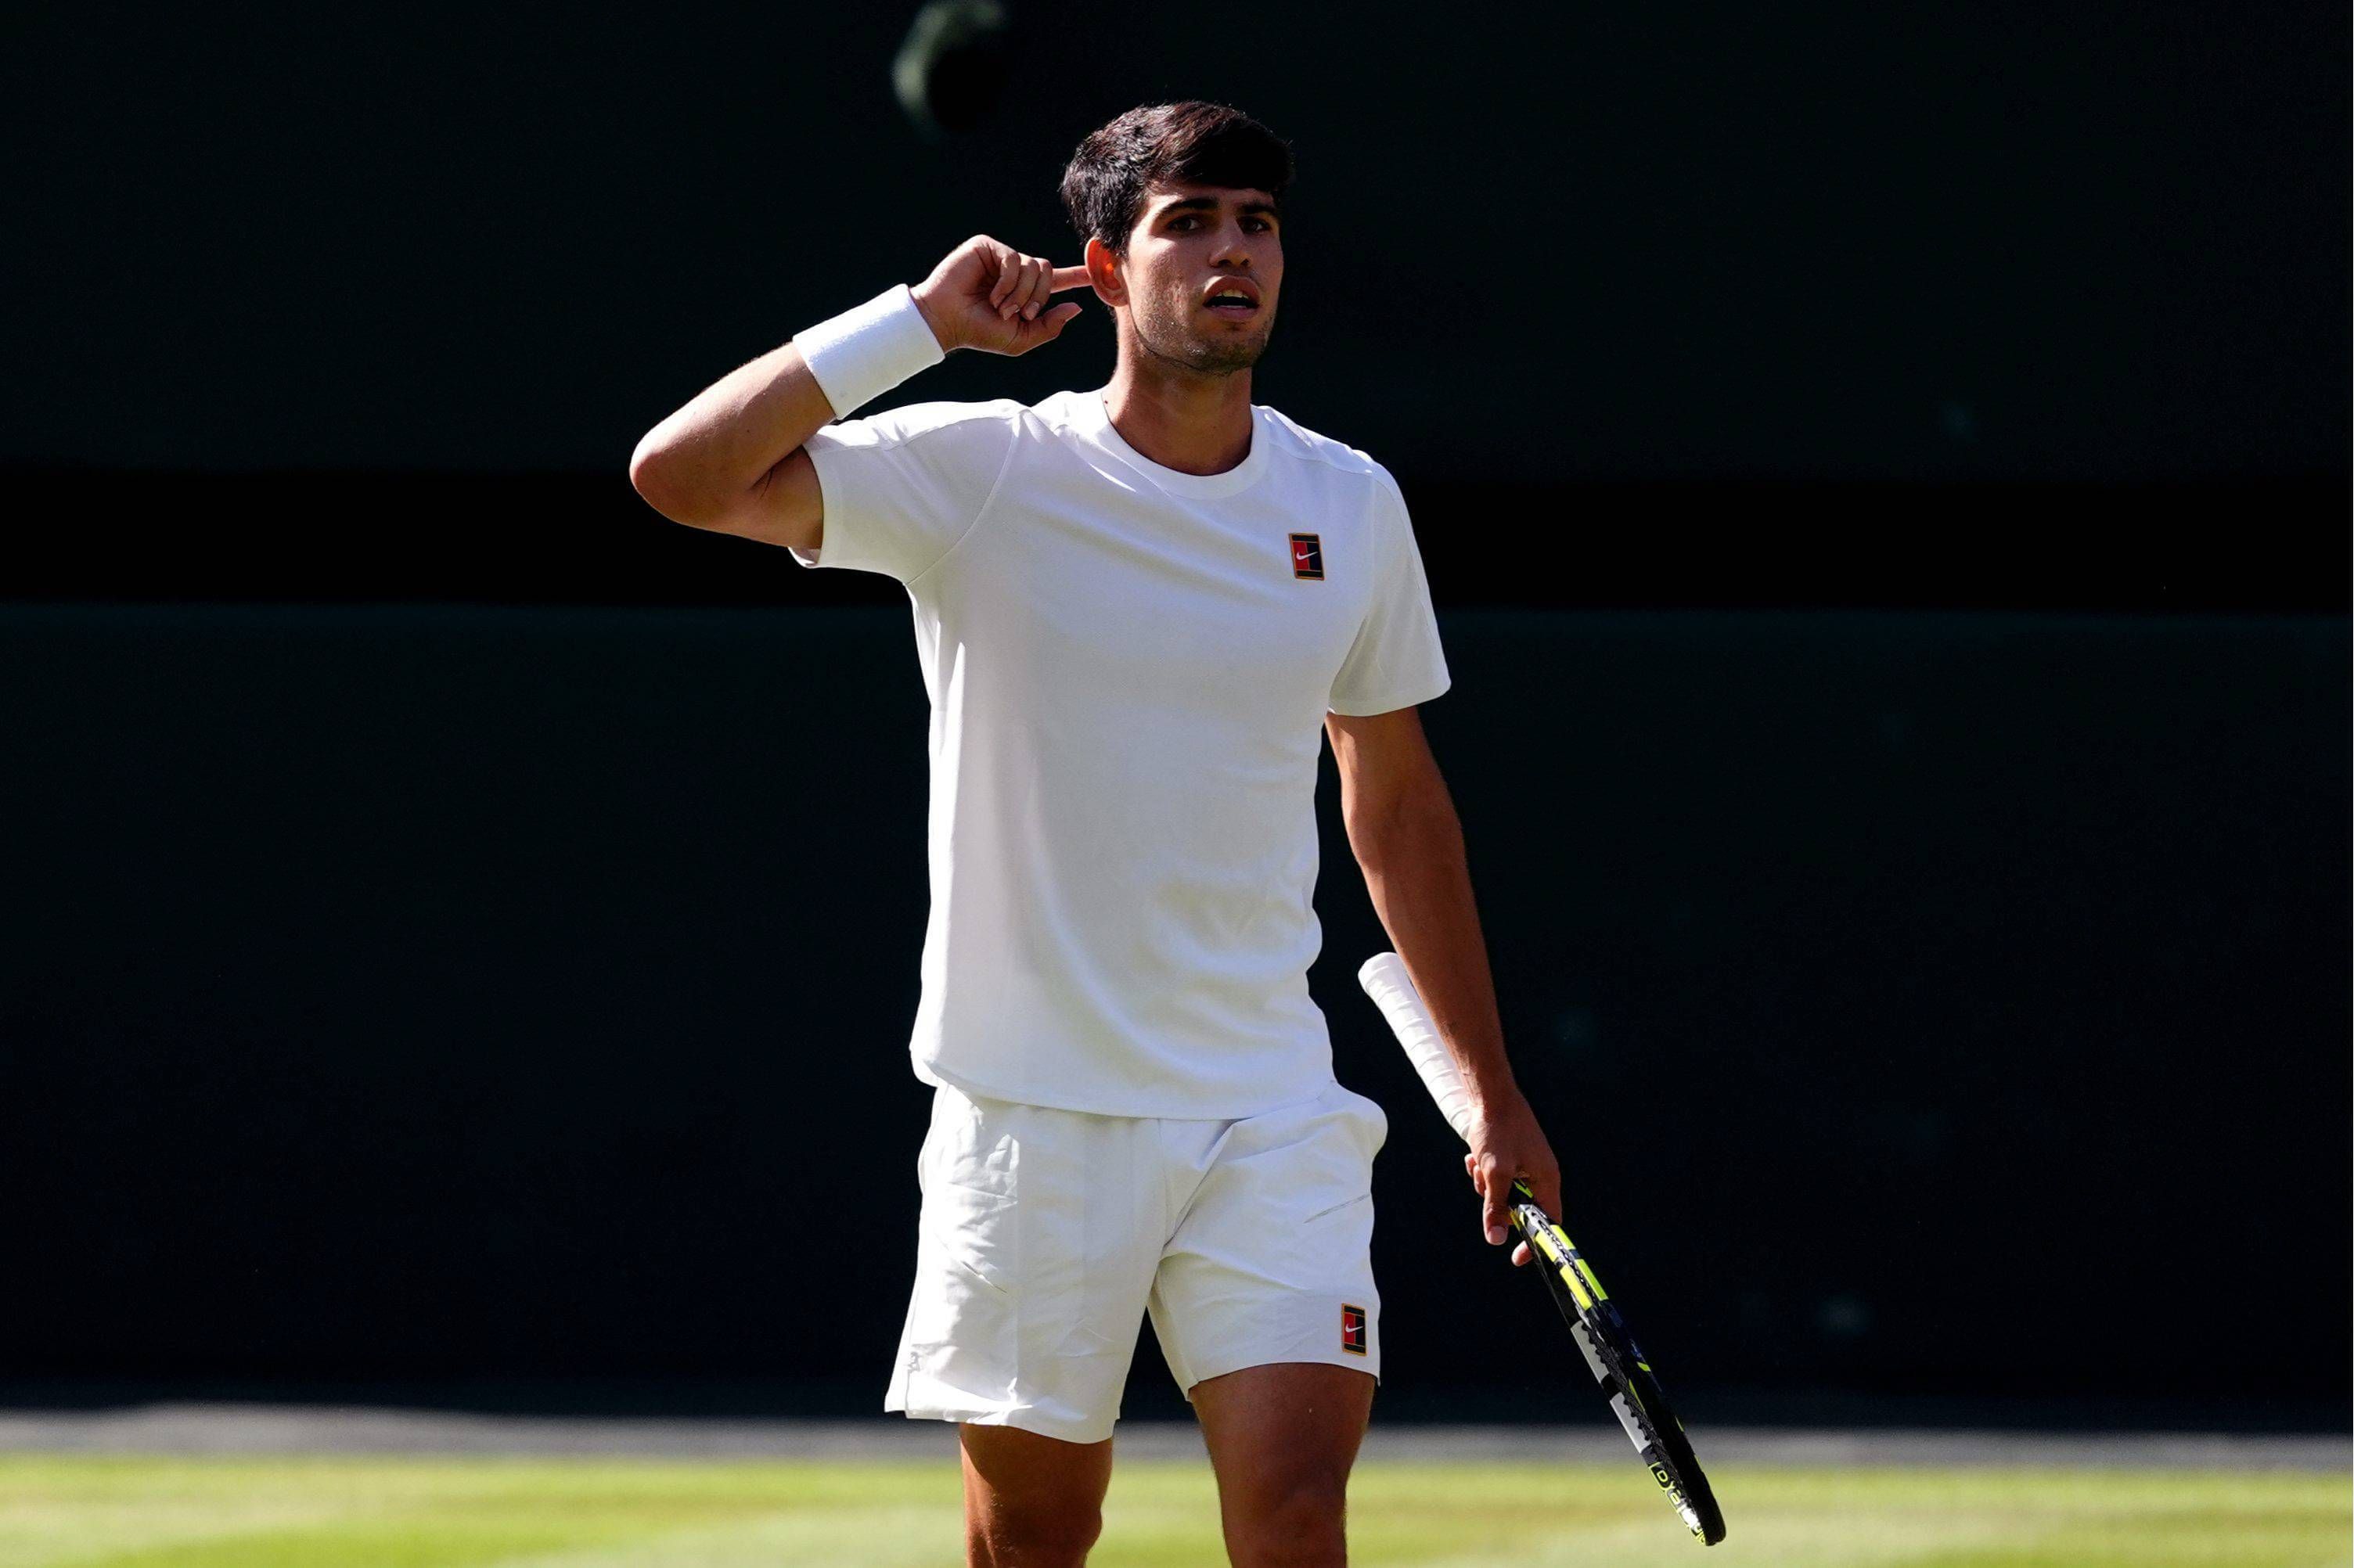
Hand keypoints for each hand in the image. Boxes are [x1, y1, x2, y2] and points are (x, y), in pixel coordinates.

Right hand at [911, 235, 1090, 356]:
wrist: (948, 322)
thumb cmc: (979, 332)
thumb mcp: (1020, 338)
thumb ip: (1050, 326)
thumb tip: (1077, 308)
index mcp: (1024, 291)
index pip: (1056, 280)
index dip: (1077, 275)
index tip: (1098, 271)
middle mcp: (1015, 272)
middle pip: (1047, 271)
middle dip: (1038, 297)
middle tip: (1020, 314)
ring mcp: (1001, 257)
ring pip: (1033, 266)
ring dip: (1021, 293)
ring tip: (1001, 307)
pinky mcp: (987, 247)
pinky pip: (1014, 259)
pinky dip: (1008, 282)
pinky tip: (993, 295)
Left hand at [1462, 1090, 1561, 1266]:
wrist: (1490, 1093)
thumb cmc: (1498, 1129)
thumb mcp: (1494, 1172)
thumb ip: (1496, 1207)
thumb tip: (1496, 1240)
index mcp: (1546, 1180)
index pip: (1549, 1222)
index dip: (1536, 1242)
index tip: (1518, 1258)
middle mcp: (1540, 1175)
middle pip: (1521, 1208)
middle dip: (1497, 1202)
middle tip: (1484, 1183)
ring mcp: (1526, 1166)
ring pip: (1504, 1193)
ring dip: (1485, 1184)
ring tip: (1477, 1162)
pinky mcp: (1511, 1158)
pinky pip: (1496, 1177)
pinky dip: (1482, 1171)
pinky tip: (1473, 1156)